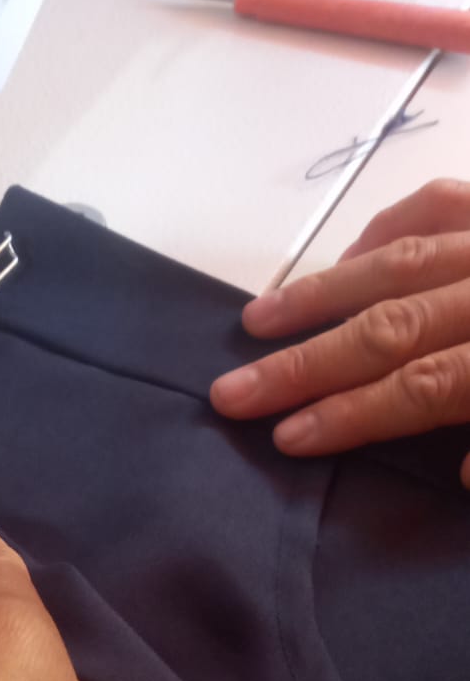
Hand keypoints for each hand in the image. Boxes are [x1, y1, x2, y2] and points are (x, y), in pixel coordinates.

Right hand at [210, 178, 469, 484]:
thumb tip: (462, 473)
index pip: (419, 387)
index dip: (350, 414)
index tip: (287, 437)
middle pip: (388, 327)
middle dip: (304, 364)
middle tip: (233, 393)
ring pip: (399, 262)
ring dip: (321, 295)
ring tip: (258, 321)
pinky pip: (438, 207)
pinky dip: (388, 230)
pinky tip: (351, 257)